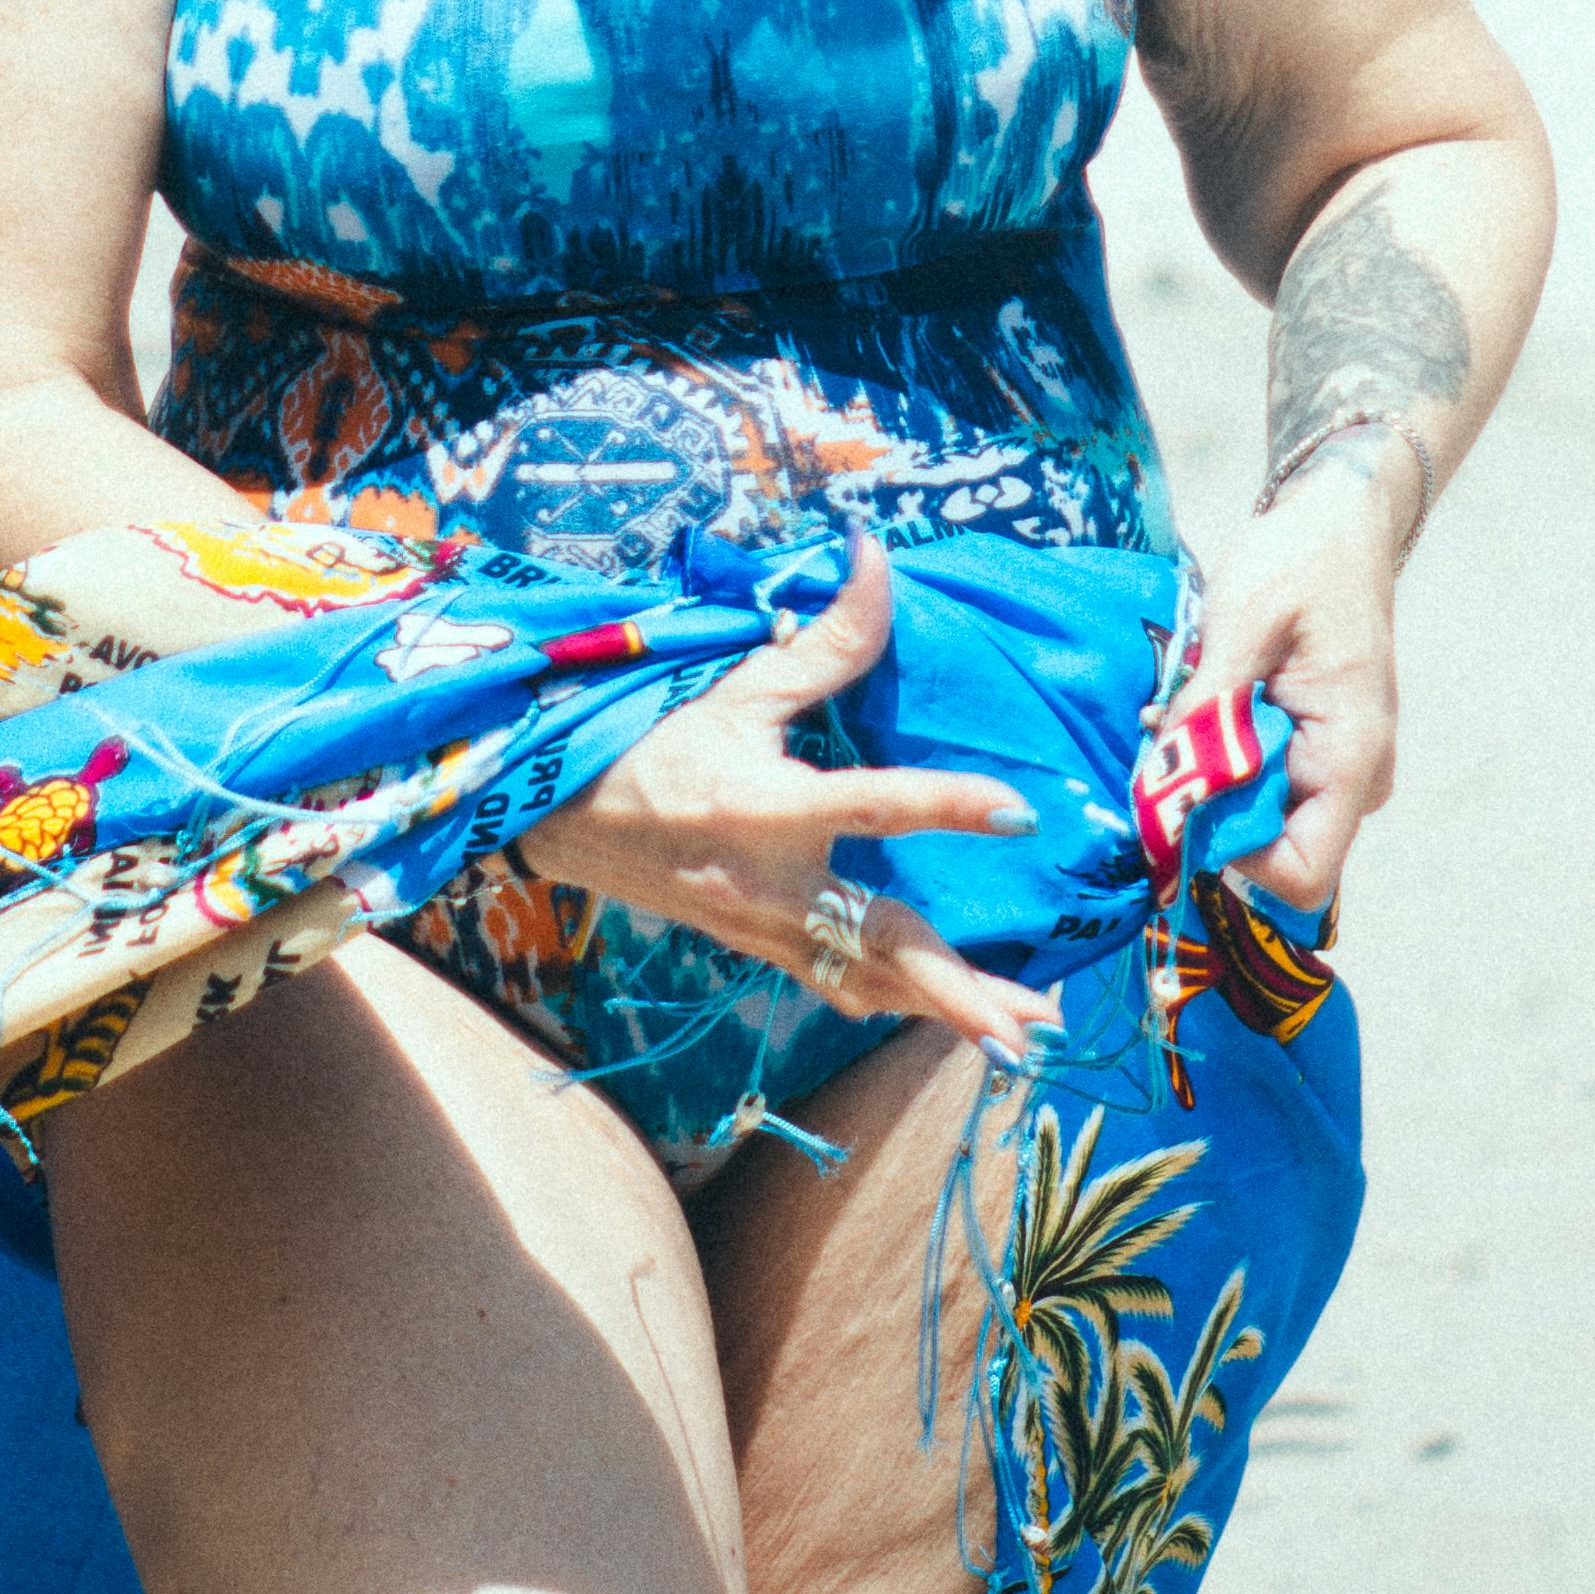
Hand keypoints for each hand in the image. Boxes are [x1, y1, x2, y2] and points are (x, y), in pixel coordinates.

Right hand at [520, 532, 1061, 1067]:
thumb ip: (822, 639)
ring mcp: (765, 931)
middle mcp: (772, 886)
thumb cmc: (650, 744)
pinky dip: (895, 1004)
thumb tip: (876, 556)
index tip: (1017, 811)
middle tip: (1031, 1024)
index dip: (945, 804)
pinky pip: (839, 986)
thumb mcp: (733, 687)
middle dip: (958, 991)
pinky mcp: (760, 950)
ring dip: (945, 1010)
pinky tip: (942, 1013)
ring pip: (869, 982)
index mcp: (766, 808)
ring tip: (1022, 1037)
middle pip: (880, 945)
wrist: (563, 817)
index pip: (873, 807)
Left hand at [1182, 450, 1404, 917]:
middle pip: (1269, 850)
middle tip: (1164, 738)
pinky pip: (1258, 780)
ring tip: (1180, 710)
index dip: (1233, 856)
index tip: (1183, 796)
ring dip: (1208, 775)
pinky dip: (1219, 754)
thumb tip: (1165, 777)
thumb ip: (1209, 706)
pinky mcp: (1312, 750)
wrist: (1338, 519)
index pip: (1302, 874)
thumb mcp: (1244, 622)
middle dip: (1207, 805)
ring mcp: (1334, 768)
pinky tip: (1198, 705)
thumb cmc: (1301, 561)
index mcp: (1351, 757)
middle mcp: (1352, 780)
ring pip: (1256, 814)